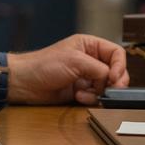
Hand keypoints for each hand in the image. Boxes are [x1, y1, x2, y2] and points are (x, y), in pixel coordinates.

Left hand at [6, 34, 128, 104]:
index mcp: (89, 45)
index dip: (120, 66)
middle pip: (115, 71)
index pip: (116, 53)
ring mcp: (85, 77)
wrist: (25, 83)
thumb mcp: (75, 61)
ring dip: (99, 92)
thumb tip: (114, 80)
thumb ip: (99, 69)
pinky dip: (90, 98)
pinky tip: (78, 97)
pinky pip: (95, 96)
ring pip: (107, 86)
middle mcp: (90, 60)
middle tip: (109, 90)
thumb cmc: (44, 65)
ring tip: (84, 93)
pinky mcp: (80, 91)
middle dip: (113, 82)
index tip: (114, 78)